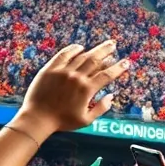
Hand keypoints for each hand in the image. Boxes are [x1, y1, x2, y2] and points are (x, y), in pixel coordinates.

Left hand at [14, 41, 129, 135]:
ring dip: (94, 50)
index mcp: (87, 90)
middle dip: (107, 52)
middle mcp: (77, 77)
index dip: (118, 68)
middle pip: (95, 60)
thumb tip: (111, 96)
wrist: (38, 117)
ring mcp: (63, 71)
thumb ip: (101, 108)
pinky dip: (72, 49)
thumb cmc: (63, 121)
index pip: (107, 75)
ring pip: (81, 56)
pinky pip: (63, 55)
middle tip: (114, 44)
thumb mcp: (87, 120)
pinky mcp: (50, 69)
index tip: (126, 62)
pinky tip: (80, 47)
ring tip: (103, 45)